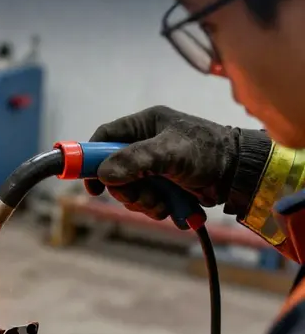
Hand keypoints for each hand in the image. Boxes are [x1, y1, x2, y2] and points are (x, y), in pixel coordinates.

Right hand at [84, 106, 240, 219]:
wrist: (241, 174)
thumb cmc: (209, 152)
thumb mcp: (170, 152)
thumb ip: (135, 160)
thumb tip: (103, 175)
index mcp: (144, 125)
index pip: (104, 138)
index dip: (91, 159)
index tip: (93, 183)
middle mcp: (145, 144)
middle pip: (114, 171)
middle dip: (125, 190)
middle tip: (140, 198)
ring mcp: (154, 167)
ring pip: (129, 190)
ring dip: (142, 203)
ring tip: (162, 204)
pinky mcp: (165, 186)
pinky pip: (146, 200)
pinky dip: (156, 208)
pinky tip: (171, 208)